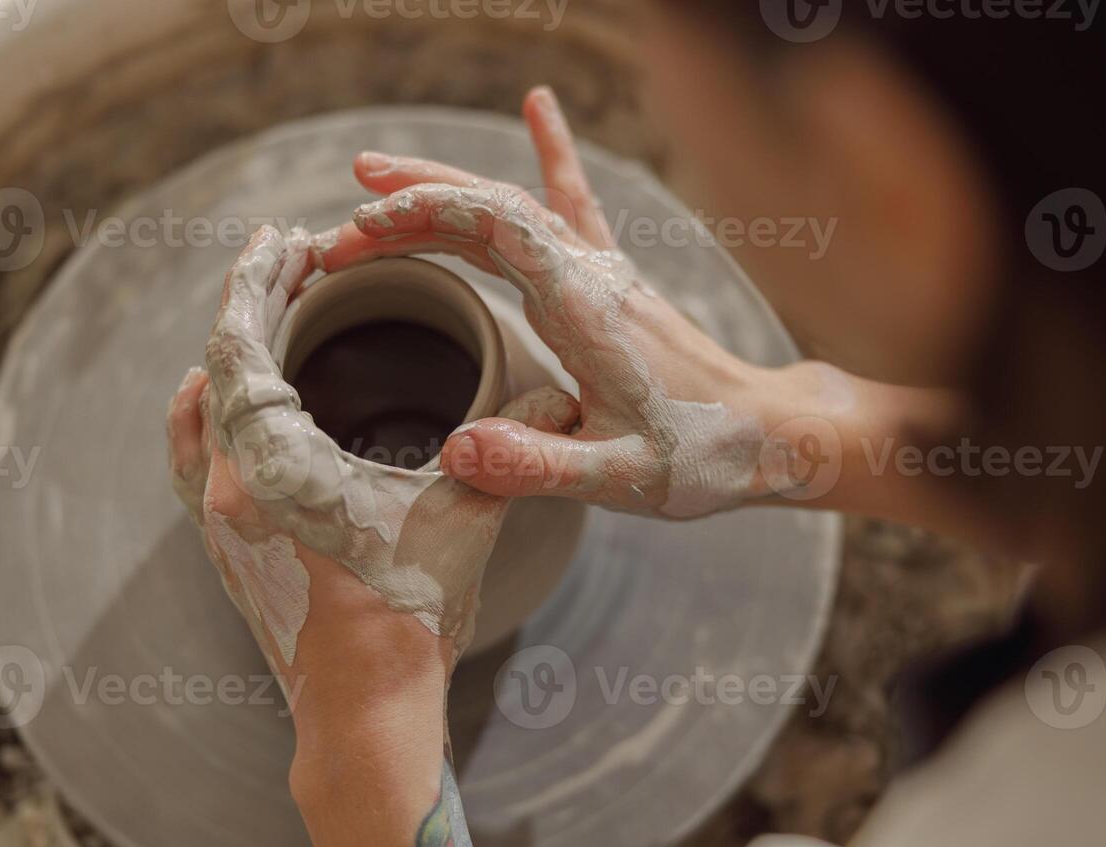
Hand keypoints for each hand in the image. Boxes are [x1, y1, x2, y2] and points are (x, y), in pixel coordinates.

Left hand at [166, 227, 578, 679]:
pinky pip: (194, 456)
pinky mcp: (223, 548)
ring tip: (265, 311)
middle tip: (285, 253)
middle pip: (214, 365)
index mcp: (269, 471)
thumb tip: (562, 399)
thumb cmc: (409, 623)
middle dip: (249, 301)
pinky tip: (232, 399)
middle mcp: (223, 490)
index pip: (238, 346)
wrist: (364, 714)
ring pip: (197, 409)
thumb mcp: (464, 522)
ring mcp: (215, 523)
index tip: (282, 236)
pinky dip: (210, 409)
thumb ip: (507, 451)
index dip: (257, 281)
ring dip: (228, 353)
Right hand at [341, 86, 787, 518]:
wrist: (770, 434)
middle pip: (491, 208)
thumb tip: (453, 452)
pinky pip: (574, 206)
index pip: (494, 229)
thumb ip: (538, 466)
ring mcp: (604, 273)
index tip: (356, 234)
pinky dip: (551, 157)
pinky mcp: (614, 284)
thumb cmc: (701, 456)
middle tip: (336, 230)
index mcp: (585, 309)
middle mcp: (592, 275)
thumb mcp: (617, 478)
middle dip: (409, 207)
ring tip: (374, 177)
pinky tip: (540, 108)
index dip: (422, 217)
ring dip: (445, 190)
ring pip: (516, 205)